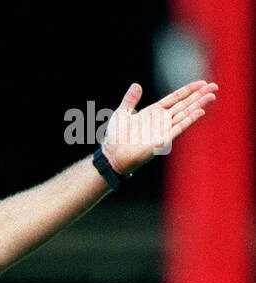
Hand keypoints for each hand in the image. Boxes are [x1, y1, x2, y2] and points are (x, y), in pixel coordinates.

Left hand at [102, 79, 217, 176]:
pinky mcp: (162, 142)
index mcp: (154, 113)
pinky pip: (178, 130)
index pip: (175, 99)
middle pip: (184, 106)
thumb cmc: (115, 137)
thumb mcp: (122, 113)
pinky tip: (200, 113)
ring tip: (212, 97)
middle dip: (199, 96)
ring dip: (198, 106)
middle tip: (214, 87)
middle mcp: (161, 122)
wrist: (111, 155)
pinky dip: (189, 121)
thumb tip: (136, 86)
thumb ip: (130, 99)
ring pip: (185, 115)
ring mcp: (163, 131)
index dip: (188, 91)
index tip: (202, 83)